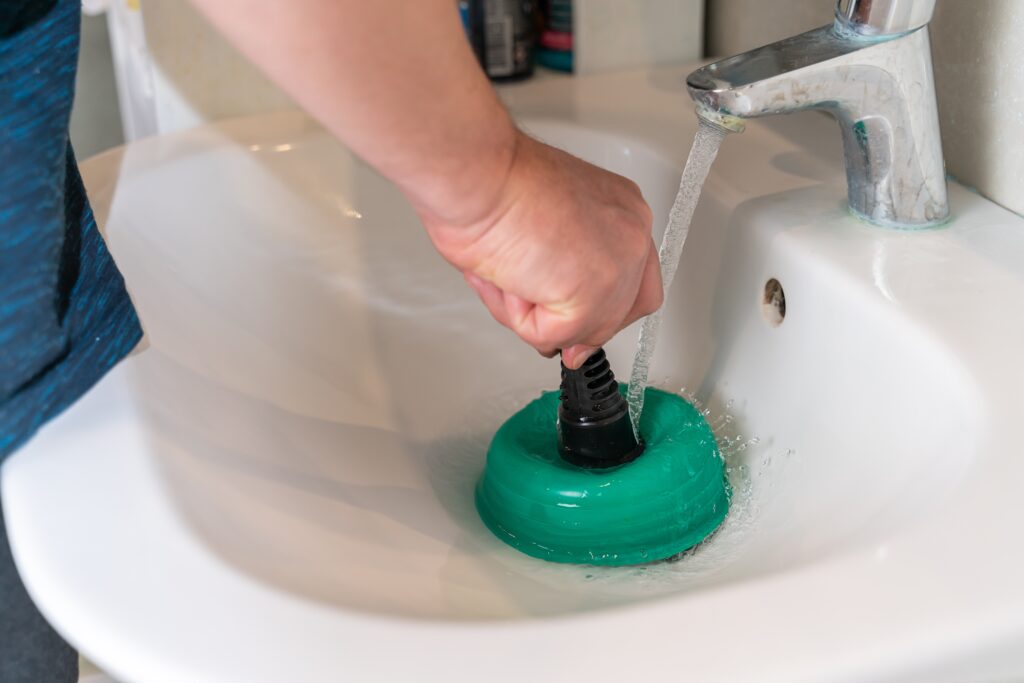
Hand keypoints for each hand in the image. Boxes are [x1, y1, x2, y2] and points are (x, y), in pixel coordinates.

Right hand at [418, 130, 662, 368]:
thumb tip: (561, 326)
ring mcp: (618, 266)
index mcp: (620, 210)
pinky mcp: (593, 295)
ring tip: (508, 270)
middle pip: (621, 311)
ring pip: (582, 329)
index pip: (634, 278)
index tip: (571, 325)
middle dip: (571, 321)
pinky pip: (552, 336)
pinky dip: (517, 316)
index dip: (600, 310)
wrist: (477, 174)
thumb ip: (563, 273)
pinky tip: (508, 277)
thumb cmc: (492, 183)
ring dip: (530, 310)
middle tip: (531, 305)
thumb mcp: (543, 226)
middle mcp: (629, 233)